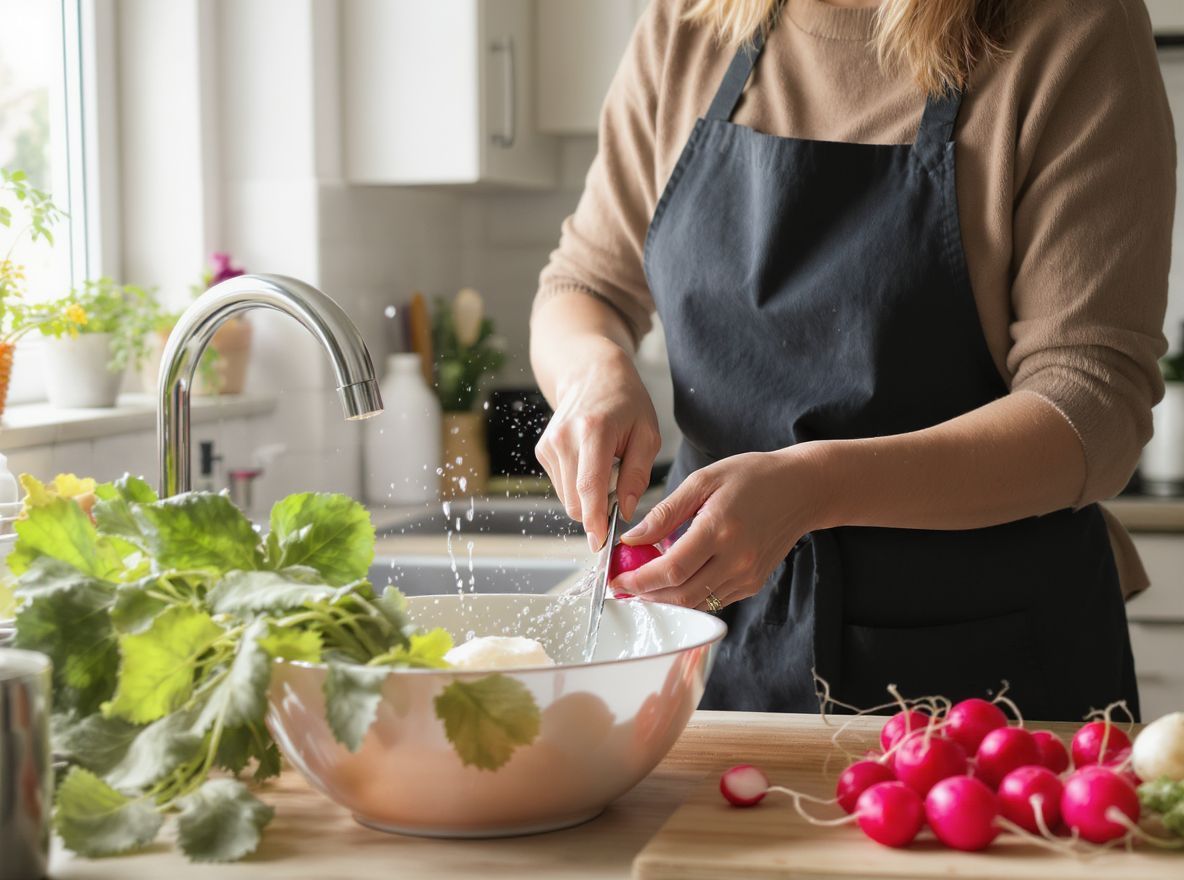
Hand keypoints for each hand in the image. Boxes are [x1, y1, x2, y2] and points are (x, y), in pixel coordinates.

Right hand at [534, 337, 661, 550]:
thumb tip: (625, 511)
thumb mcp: (647, 434)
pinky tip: (591, 464)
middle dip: (597, 511)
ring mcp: (549, 445)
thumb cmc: (626, 403)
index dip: (594, 520)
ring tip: (607, 469)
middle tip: (620, 493)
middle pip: (575, 500)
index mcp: (593, 432)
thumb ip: (637, 474)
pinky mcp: (542, 451)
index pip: (589, 486)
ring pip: (567, 497)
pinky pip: (562, 486)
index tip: (600, 544)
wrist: (592, 374)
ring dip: (589, 498)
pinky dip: (579, 486)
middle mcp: (564, 438)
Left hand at [612, 446, 829, 609]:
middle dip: (645, 597)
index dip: (639, 581)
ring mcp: (747, 576)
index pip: (671, 569)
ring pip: (696, 604)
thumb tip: (632, 538)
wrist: (802, 490)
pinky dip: (688, 596)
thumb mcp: (703, 481)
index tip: (615, 579)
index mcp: (720, 529)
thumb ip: (666, 512)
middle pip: (681, 595)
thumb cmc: (752, 477)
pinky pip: (713, 600)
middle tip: (622, 588)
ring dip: (664, 601)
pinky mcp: (753, 583)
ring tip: (641, 587)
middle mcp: (736, 559)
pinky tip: (672, 582)